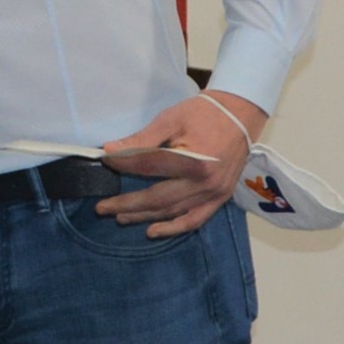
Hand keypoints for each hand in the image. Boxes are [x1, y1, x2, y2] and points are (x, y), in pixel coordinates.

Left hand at [98, 91, 262, 237]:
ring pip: (173, 212)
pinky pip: (195, 219)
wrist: (241, 114)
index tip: (105, 161)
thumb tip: (110, 150)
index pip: (148, 167)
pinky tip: (153, 230)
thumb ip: (142, 139)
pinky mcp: (220, 198)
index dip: (123, 165)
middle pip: (157, 198)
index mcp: (193, 160)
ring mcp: (214, 193)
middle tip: (102, 208)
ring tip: (120, 217)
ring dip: (145, 217)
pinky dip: (174, 228)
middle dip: (127, 204)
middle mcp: (205, 182)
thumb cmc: (205, 113)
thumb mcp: (171, 119)